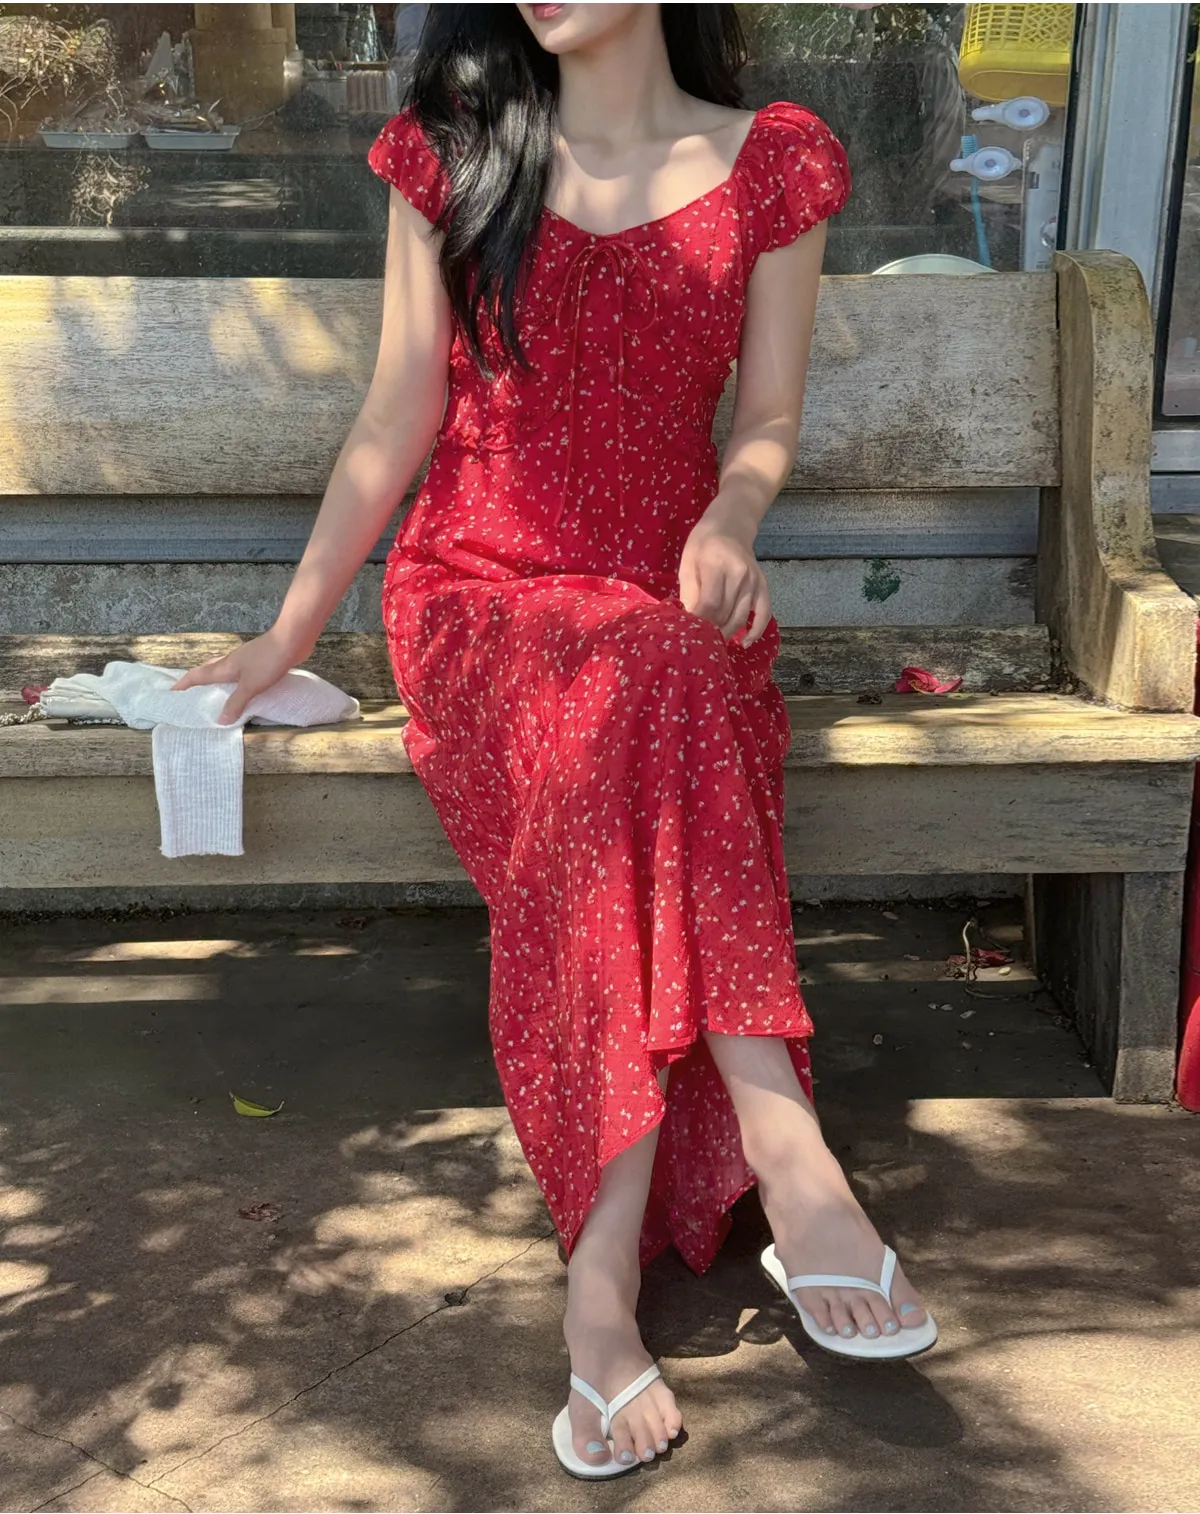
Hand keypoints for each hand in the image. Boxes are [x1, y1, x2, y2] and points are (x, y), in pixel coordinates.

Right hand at [170, 627, 300, 724]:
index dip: (183, 684)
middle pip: (207, 671)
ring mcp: (245, 661)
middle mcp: (231, 662)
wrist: (292, 639)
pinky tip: (243, 691)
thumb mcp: (250, 685)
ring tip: (214, 697)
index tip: (171, 694)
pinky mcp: (259, 662)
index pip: (197, 675)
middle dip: (196, 683)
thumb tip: (220, 720)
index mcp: (224, 667)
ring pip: (223, 672)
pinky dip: (235, 684)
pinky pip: (240, 675)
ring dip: (216, 683)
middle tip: (190, 697)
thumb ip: (236, 702)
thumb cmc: (268, 660)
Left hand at [678, 509, 771, 645]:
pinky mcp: (762, 586)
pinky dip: (756, 630)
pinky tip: (746, 642)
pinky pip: (764, 613)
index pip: (710, 603)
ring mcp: (754, 581)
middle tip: (699, 641)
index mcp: (717, 565)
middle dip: (711, 630)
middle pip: (725, 613)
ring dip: (728, 634)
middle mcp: (740, 574)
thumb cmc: (703, 545)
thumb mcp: (688, 564)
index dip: (699, 622)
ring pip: (741, 617)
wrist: (730, 527)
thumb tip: (688, 621)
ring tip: (715, 644)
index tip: (689, 632)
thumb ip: (688, 592)